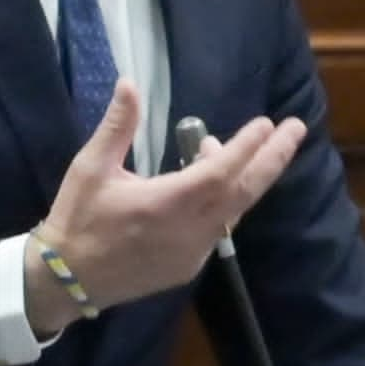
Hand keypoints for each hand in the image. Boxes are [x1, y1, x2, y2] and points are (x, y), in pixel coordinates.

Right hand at [24, 81, 299, 333]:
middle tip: (296, 129)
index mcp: (165, 203)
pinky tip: (216, 184)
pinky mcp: (188, 267)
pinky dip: (226, 202)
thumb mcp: (90, 168)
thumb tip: (129, 84)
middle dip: (274, 158)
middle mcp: (188, 230)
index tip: (266, 123)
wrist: (68, 281)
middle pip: (245, 191)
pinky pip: (218, 229)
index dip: (246, 146)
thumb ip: (116, 127)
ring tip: (244, 148)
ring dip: (245, 177)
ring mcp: (192, 253)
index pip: (219, 170)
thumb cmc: (78, 219)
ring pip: (234, 211)